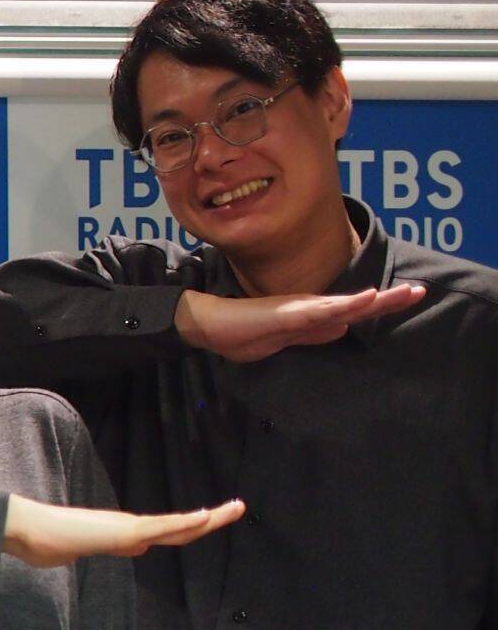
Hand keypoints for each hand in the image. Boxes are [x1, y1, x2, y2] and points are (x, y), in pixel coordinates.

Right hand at [2, 496, 243, 567]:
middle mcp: (128, 528)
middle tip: (237, 507)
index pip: (161, 534)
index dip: (187, 528)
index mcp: (119, 536)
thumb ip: (84, 553)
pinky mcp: (123, 531)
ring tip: (235, 508)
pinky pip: (162, 527)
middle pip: (179, 526)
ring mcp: (127, 529)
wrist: (24, 530)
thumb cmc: (39, 542)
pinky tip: (207, 517)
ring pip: (178, 524)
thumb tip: (80, 555)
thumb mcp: (70, 554)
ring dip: (210, 518)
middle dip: (210, 519)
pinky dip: (186, 523)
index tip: (206, 520)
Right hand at [176, 286, 423, 362]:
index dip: (382, 306)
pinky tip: (367, 298)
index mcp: (313, 317)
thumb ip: (314, 334)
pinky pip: (324, 310)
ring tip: (406, 294)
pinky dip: (348, 304)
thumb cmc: (241, 331)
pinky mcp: (289, 313)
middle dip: (390, 300)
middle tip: (420, 291)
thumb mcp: (285, 338)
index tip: (409, 296)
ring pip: (348, 304)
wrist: (208, 324)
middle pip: (359, 305)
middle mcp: (312, 308)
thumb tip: (344, 328)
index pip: (354, 312)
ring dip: (378, 300)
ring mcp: (302, 309)